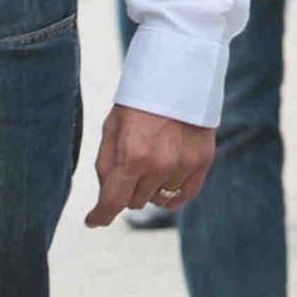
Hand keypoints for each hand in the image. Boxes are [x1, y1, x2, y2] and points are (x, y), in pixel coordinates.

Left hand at [85, 104, 215, 226]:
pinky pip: (183, 196)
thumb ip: (106, 165)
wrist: (178, 75)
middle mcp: (159, 165)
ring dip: (150, 188)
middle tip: (130, 164)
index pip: (112, 202)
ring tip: (152, 159)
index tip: (93, 220)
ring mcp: (184, 165)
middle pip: (134, 202)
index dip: (99, 216)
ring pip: (158, 200)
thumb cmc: (140, 102)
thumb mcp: (112, 128)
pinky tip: (166, 178)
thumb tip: (105, 199)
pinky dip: (172, 193)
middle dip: (127, 189)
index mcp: (132, 155)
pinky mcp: (203, 162)